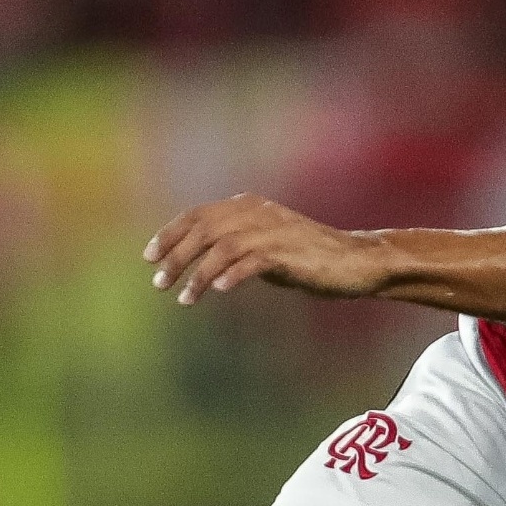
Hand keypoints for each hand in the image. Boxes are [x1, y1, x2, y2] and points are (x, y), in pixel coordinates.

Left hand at [145, 195, 383, 304]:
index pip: (198, 215)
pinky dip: (232, 274)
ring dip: (198, 274)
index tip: (149, 258)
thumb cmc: (309, 258)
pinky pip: (252, 261)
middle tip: (159, 283)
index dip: (170, 234)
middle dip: (176, 256)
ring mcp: (273, 231)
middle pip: (204, 229)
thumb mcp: (265, 247)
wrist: (356, 262)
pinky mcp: (289, 252)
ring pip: (222, 246)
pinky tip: (220, 291)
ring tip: (184, 299)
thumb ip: (236, 248)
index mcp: (248, 206)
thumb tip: (202, 263)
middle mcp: (257, 213)